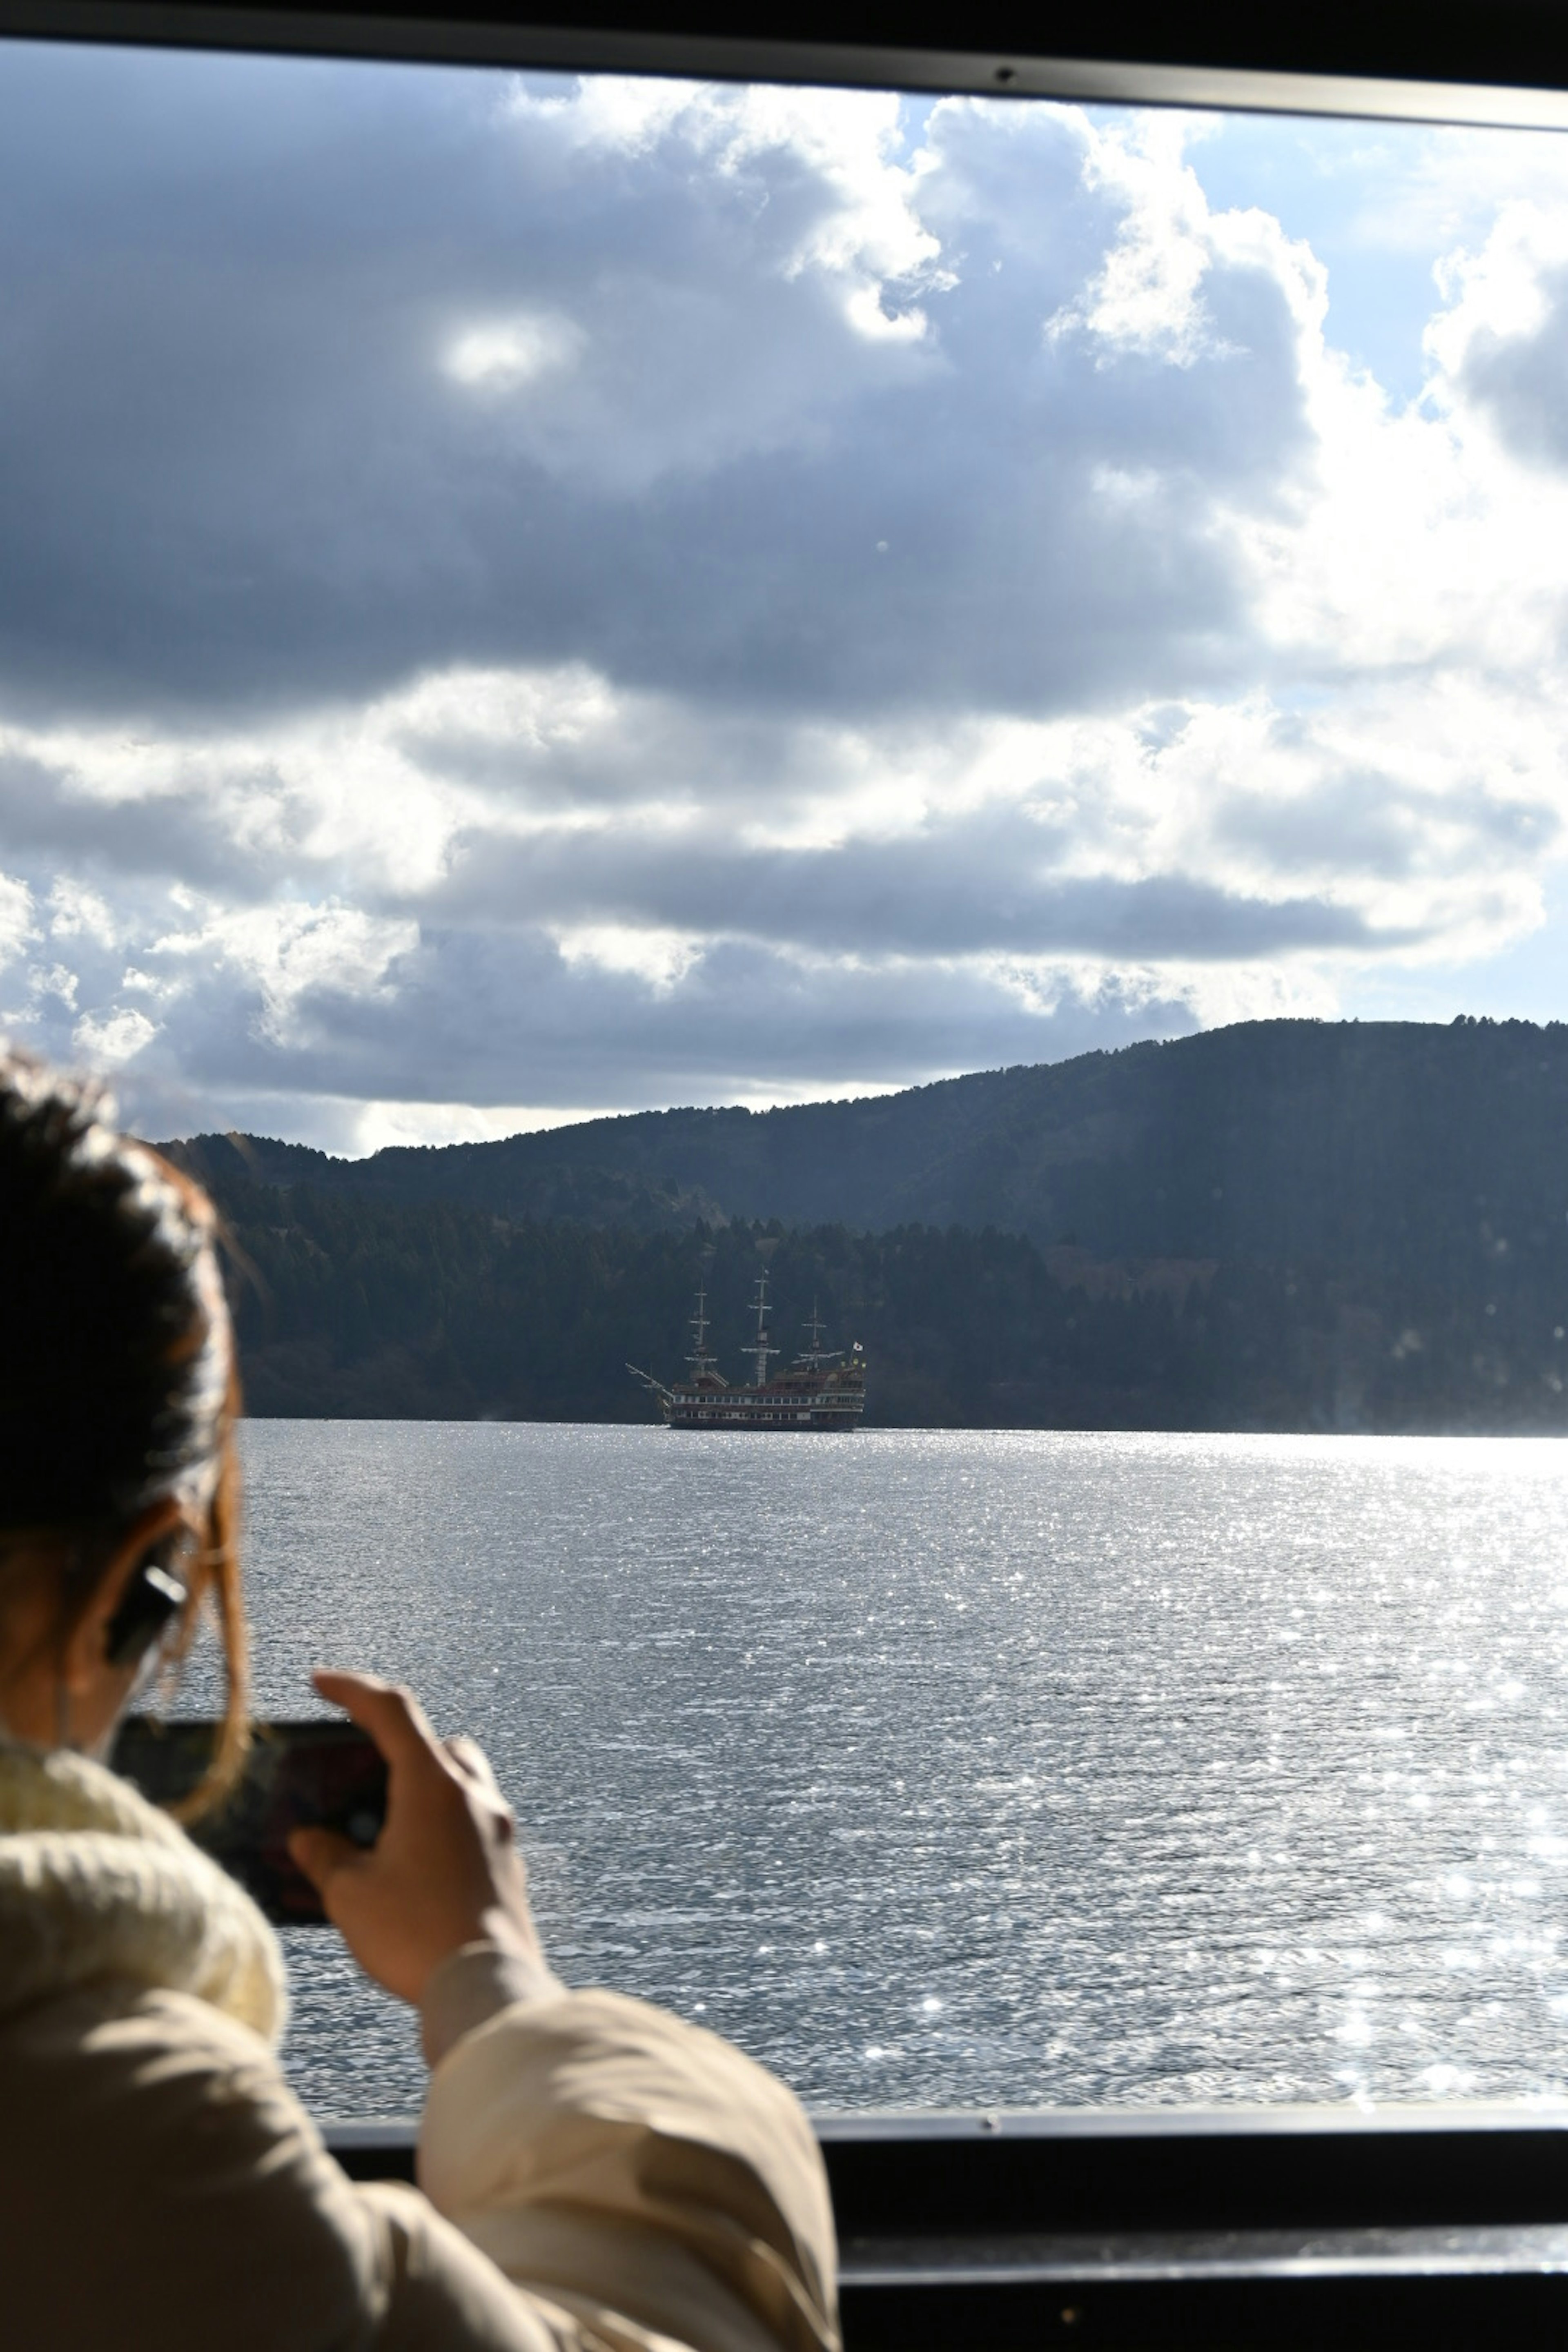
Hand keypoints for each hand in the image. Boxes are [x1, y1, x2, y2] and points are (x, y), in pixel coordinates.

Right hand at [288, 1670, 547, 2007]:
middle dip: (397, 1747)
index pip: (391, 1710)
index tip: (321, 1682)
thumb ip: (324, 1857)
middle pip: (436, 1744)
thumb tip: (310, 1839)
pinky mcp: (508, 1863)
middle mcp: (474, 1796)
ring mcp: (498, 1829)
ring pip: (462, 1782)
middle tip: (359, 1773)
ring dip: (423, 1789)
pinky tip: (415, 1865)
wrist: (487, 1986)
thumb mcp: (350, 1895)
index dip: (353, 1688)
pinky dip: (442, 1828)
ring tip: (383, 1828)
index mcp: (433, 1786)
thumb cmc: (416, 1936)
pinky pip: (473, 1824)